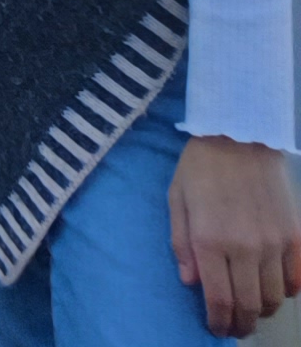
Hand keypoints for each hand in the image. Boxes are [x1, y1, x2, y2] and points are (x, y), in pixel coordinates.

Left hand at [170, 134, 300, 334]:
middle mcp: (244, 247)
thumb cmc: (200, 168)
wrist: (240, 137)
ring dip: (264, 312)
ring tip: (253, 311)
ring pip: (275, 298)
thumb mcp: (177, 201)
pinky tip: (275, 290)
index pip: (219, 299)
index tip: (216, 329)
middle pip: (250, 306)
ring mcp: (274, 244)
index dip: (219, 322)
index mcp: (210, 240)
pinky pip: (297, 279)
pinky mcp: (295, 236)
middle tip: (235, 329)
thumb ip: (181, 244)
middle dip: (241, 325)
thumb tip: (189, 283)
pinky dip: (287, 293)